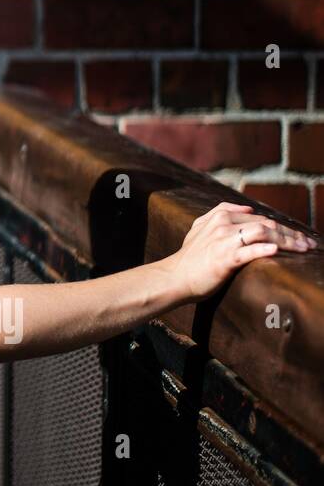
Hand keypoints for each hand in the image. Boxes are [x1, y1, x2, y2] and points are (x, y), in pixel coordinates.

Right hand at [168, 201, 316, 300]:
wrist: (175, 277)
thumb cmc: (190, 258)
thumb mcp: (200, 228)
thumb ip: (219, 214)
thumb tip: (247, 208)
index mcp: (220, 215)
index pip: (260, 218)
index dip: (283, 227)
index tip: (299, 237)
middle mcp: (223, 224)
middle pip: (266, 224)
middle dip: (292, 234)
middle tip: (310, 244)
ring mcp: (223, 240)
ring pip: (263, 233)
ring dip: (288, 241)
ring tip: (304, 249)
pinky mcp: (224, 258)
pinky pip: (249, 251)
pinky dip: (265, 249)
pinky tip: (277, 251)